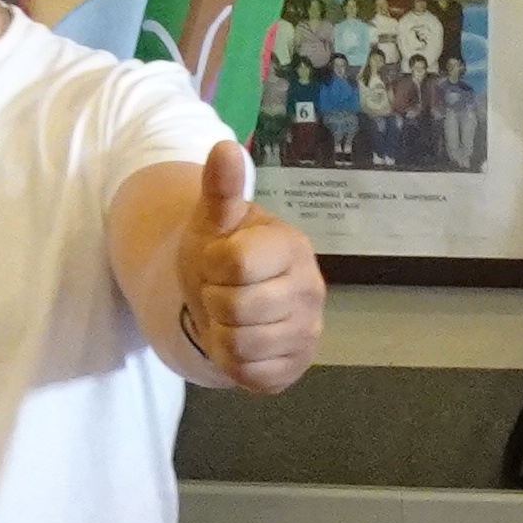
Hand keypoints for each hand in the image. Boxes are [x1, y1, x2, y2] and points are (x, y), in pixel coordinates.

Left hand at [176, 141, 324, 389]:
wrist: (226, 300)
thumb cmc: (220, 254)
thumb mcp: (213, 220)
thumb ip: (220, 188)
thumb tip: (225, 147)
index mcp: (292, 246)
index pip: (236, 264)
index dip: (212, 265)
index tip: (216, 262)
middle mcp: (311, 288)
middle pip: (235, 307)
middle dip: (214, 301)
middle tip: (221, 291)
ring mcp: (307, 331)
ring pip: (241, 344)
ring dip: (220, 333)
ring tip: (228, 317)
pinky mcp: (295, 367)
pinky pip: (250, 375)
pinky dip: (233, 363)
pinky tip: (239, 342)